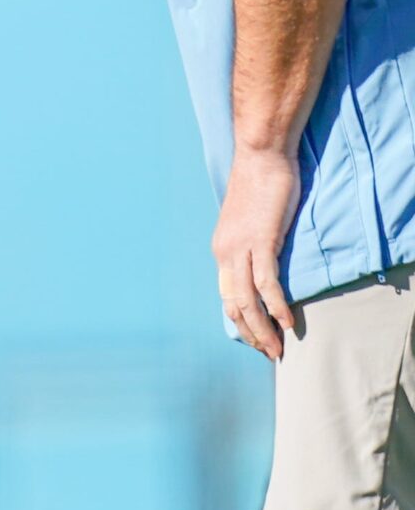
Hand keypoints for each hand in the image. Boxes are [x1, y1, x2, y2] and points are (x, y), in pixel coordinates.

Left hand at [212, 144, 302, 359]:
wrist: (260, 156)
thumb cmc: (262, 185)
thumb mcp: (254, 221)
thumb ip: (256, 244)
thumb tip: (266, 261)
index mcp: (222, 252)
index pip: (228, 297)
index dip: (241, 322)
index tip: (257, 339)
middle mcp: (225, 254)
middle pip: (234, 306)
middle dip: (251, 333)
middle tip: (269, 354)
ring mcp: (241, 249)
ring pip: (247, 301)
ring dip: (263, 328)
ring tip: (278, 348)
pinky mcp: (261, 240)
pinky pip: (266, 282)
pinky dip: (276, 305)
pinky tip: (288, 322)